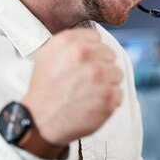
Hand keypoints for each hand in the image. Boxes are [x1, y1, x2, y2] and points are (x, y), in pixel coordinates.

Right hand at [22, 28, 123, 145]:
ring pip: (117, 74)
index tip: (84, 63)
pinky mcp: (108, 97)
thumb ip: (71, 41)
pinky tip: (93, 103)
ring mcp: (99, 77)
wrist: (41, 120)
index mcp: (71, 42)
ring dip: (107, 83)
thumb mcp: (47, 54)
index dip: (91, 52)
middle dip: (101, 66)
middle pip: (110, 55)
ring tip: (89, 92)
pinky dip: (109, 100)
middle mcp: (86, 56)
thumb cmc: (45, 88)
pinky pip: (118, 93)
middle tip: (86, 79)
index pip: (97, 39)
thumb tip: (91, 39)